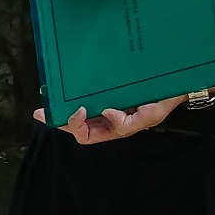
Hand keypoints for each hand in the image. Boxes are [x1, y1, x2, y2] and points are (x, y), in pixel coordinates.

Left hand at [37, 97, 181, 145]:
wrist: (173, 83)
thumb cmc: (161, 102)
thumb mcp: (149, 116)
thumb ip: (127, 122)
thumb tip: (106, 113)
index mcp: (111, 128)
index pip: (86, 135)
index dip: (76, 126)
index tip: (78, 109)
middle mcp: (103, 117)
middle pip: (75, 123)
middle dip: (57, 118)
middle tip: (41, 110)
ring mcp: (102, 102)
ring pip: (76, 107)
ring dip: (60, 103)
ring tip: (47, 93)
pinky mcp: (104, 88)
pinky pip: (85, 91)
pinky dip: (72, 88)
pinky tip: (64, 79)